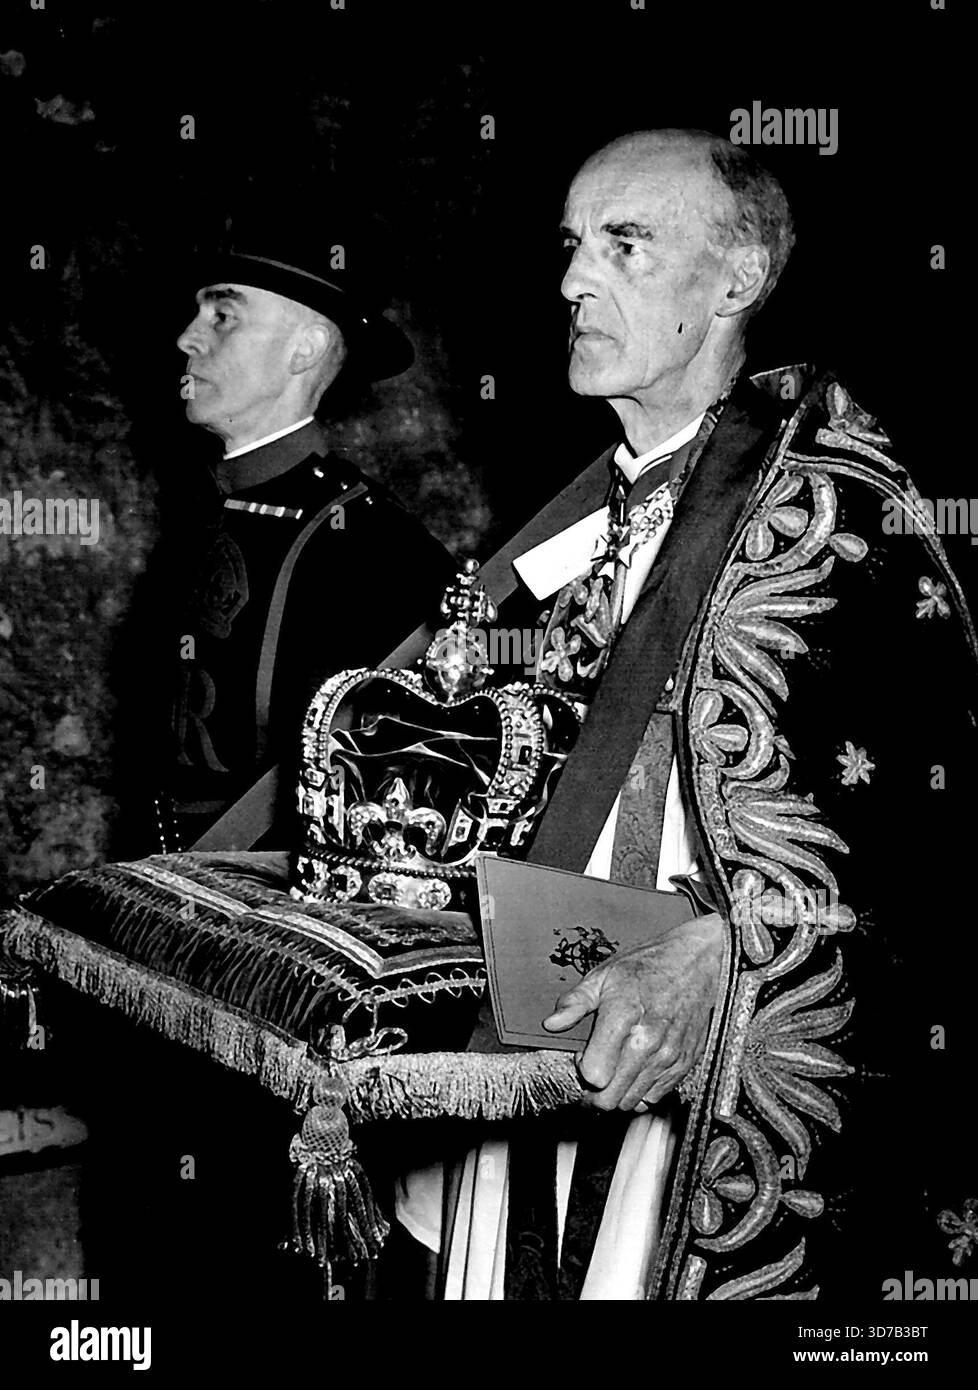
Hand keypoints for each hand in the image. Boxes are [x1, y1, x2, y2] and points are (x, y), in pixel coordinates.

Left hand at [542, 912, 724, 1111]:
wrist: (697, 962)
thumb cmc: (650, 965)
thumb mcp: (604, 975)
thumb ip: (575, 1002)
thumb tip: (551, 1023)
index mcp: (623, 1017)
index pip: (594, 1075)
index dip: (581, 1068)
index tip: (583, 1054)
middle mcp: (648, 1042)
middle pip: (610, 1098)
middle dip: (594, 1090)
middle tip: (594, 1067)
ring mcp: (669, 1056)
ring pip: (631, 1102)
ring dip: (617, 1092)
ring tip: (615, 1066)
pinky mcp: (684, 1064)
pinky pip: (655, 1097)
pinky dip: (641, 1090)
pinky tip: (636, 1067)